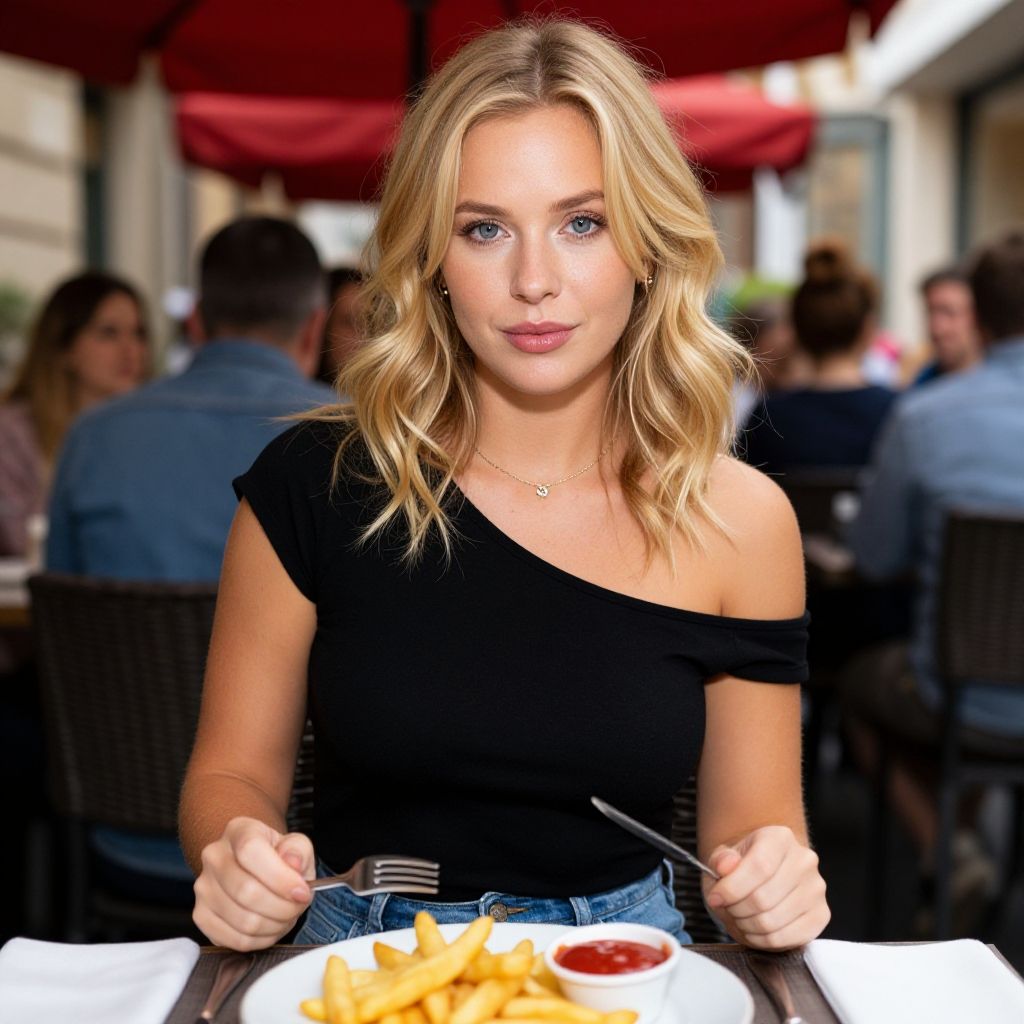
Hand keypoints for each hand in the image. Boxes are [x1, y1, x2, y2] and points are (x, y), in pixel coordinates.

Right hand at [193, 816, 314, 949]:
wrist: (255, 868)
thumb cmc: (277, 857)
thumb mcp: (295, 845)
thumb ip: (298, 850)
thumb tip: (292, 863)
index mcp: (238, 831)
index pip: (251, 851)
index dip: (280, 878)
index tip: (302, 891)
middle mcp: (214, 856)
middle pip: (246, 891)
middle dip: (282, 907)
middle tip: (297, 906)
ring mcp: (204, 888)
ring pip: (243, 921)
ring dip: (274, 925)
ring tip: (285, 915)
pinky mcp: (201, 917)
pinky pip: (235, 940)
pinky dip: (260, 940)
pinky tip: (270, 926)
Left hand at [704, 825, 829, 949]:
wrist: (765, 876)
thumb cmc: (743, 868)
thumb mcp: (725, 858)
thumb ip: (721, 860)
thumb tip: (726, 865)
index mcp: (780, 838)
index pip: (758, 867)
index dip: (732, 888)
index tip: (715, 897)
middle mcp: (804, 860)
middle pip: (763, 898)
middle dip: (736, 909)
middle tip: (728, 908)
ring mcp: (816, 889)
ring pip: (773, 921)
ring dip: (747, 926)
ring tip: (740, 917)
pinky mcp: (821, 915)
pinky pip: (787, 938)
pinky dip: (763, 940)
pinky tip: (754, 930)